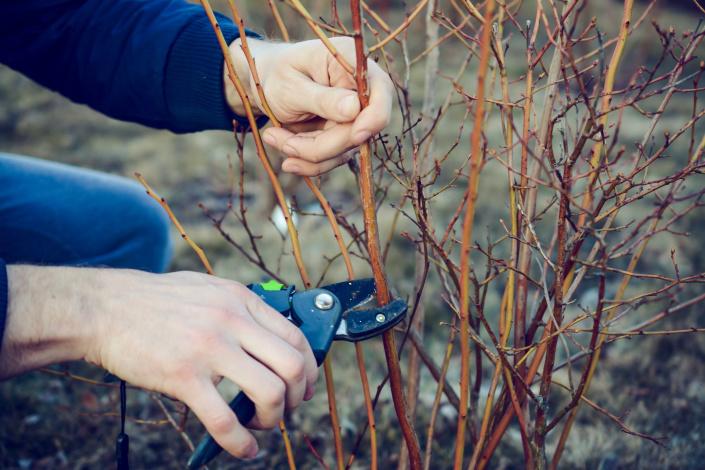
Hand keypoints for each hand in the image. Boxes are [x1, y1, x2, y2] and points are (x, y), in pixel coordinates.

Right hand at [0, 266, 317, 458]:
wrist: (104, 308)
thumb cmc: (155, 301)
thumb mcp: (208, 289)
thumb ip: (239, 309)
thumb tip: (268, 336)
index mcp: (241, 300)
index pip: (296, 337)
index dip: (309, 369)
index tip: (304, 386)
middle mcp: (232, 321)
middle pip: (293, 366)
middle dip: (298, 397)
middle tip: (287, 410)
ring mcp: (209, 348)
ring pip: (269, 392)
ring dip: (275, 418)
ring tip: (262, 425)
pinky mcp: (183, 376)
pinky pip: (224, 420)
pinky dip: (241, 443)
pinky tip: (244, 449)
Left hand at [225, 37, 393, 175]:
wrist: (267, 84)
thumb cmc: (277, 75)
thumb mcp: (291, 85)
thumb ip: (322, 98)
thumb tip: (355, 109)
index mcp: (352, 62)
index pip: (381, 90)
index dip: (374, 117)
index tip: (355, 136)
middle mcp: (360, 90)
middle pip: (358, 131)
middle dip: (319, 145)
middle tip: (278, 141)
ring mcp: (354, 116)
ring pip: (344, 150)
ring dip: (306, 154)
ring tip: (272, 137)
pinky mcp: (344, 135)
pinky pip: (332, 158)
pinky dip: (307, 161)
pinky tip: (285, 155)